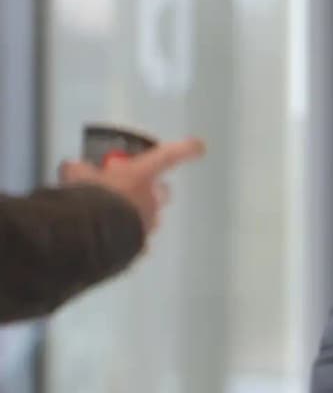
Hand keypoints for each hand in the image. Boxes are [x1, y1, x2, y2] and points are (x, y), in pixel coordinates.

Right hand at [58, 136, 203, 241]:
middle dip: (151, 188)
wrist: (91, 233)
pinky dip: (125, 235)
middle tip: (130, 187)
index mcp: (141, 174)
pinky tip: (107, 235)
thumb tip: (73, 167)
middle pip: (162, 191)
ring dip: (134, 213)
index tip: (199, 146)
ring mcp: (149, 223)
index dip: (185, 150)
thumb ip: (79, 169)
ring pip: (150, 215)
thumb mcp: (76, 173)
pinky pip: (137, 238)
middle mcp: (151, 199)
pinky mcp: (141, 245)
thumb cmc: (90, 197)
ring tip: (110, 214)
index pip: (169, 156)